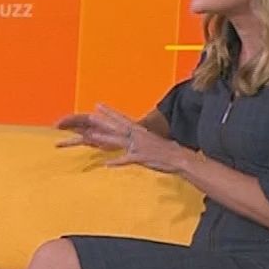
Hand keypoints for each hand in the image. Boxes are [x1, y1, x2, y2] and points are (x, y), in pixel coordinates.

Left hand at [56, 104, 189, 173]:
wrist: (179, 158)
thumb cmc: (165, 151)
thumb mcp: (149, 141)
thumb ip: (137, 138)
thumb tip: (129, 137)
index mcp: (139, 130)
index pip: (121, 118)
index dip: (109, 111)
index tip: (97, 105)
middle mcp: (138, 136)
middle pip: (117, 126)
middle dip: (103, 121)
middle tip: (89, 115)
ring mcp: (139, 146)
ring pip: (119, 141)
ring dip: (105, 138)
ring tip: (91, 136)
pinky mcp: (142, 157)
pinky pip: (127, 159)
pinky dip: (117, 162)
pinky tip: (107, 164)